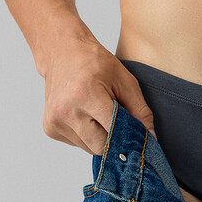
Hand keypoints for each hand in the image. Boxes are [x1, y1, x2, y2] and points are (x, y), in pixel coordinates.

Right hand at [42, 36, 154, 155]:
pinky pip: (78, 144)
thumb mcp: (125, 81)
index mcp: (85, 95)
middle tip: (119, 120)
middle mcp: (66, 110)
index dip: (130, 137)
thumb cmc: (96, 63)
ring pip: (89, 148)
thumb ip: (140, 111)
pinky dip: (87, 135)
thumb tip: (152, 139)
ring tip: (99, 112)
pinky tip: (86, 114)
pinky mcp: (49, 128)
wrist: (62, 52)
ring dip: (100, 137)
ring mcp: (55, 121)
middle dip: (114, 139)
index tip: (141, 139)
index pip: (113, 131)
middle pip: (100, 146)